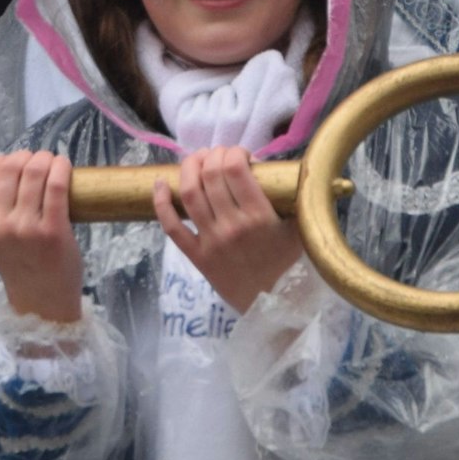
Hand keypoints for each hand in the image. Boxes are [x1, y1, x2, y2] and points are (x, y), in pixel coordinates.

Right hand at [0, 150, 83, 325]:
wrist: (43, 300)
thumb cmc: (20, 263)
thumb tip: (7, 164)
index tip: (9, 161)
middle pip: (9, 169)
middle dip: (25, 156)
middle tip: (36, 160)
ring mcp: (25, 229)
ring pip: (33, 172)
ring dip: (45, 158)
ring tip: (52, 162)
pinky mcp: (53, 230)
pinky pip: (56, 185)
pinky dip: (61, 168)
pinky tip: (63, 166)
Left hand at [153, 146, 305, 315]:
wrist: (273, 307)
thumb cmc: (287, 265)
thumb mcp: (298, 229)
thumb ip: (292, 200)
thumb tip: (285, 170)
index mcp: (259, 217)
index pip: (235, 169)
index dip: (234, 152)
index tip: (240, 154)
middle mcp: (231, 226)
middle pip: (210, 175)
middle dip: (212, 155)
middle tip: (218, 155)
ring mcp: (211, 241)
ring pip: (189, 193)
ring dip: (189, 168)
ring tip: (197, 160)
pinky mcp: (196, 256)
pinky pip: (171, 226)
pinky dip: (161, 202)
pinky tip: (160, 183)